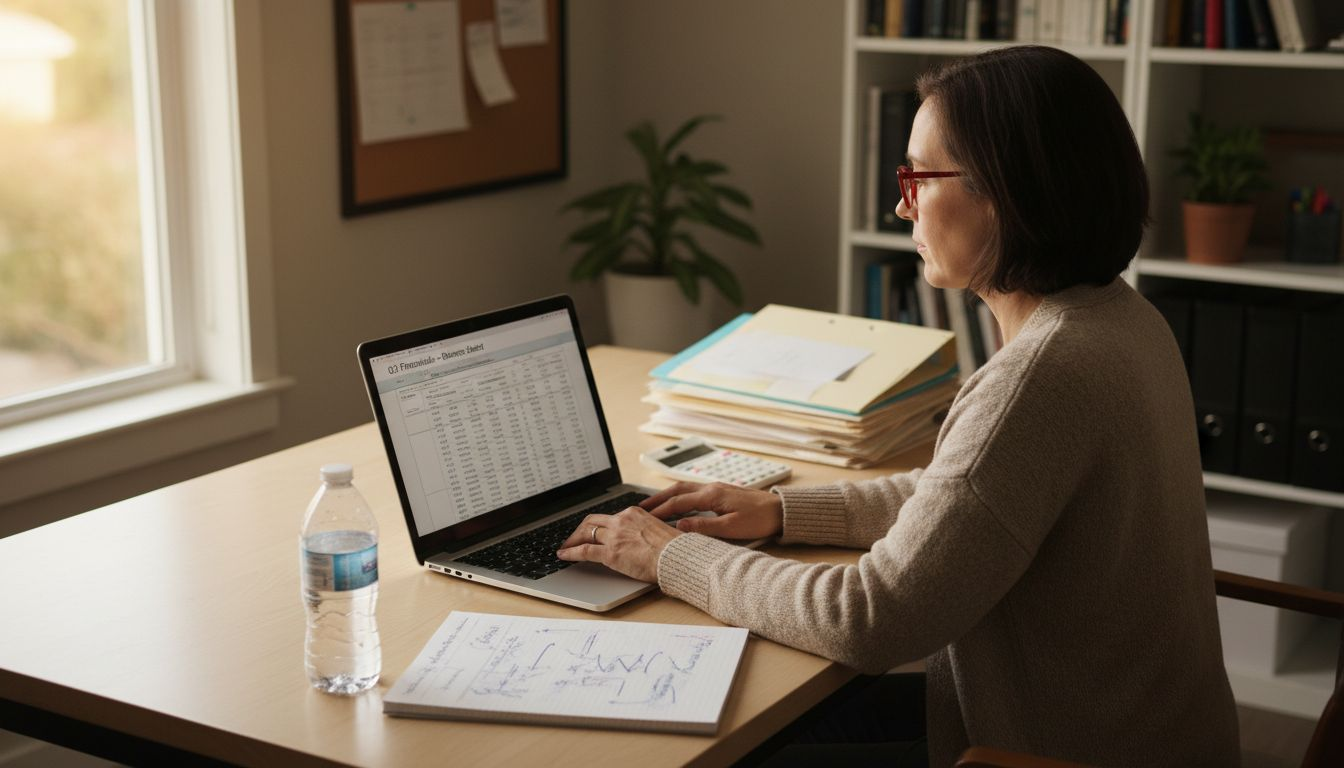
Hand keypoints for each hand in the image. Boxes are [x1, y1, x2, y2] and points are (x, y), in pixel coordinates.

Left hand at [556, 506, 681, 582]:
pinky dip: (570, 552)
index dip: (597, 525)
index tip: (593, 531)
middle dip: (580, 530)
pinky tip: (564, 556)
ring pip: (585, 533)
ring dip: (573, 540)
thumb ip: (644, 532)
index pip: (609, 517)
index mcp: (634, 513)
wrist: (676, 557)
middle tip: (574, 538)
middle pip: (592, 521)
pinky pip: (583, 551)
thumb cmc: (674, 549)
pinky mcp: (610, 552)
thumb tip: (640, 541)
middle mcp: (621, 520)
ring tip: (566, 548)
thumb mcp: (658, 532)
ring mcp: (614, 536)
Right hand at [641, 481, 783, 540]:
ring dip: (667, 495)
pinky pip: (693, 491)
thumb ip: (705, 526)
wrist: (781, 510)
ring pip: (684, 488)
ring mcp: (716, 487)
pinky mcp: (722, 491)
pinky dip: (679, 496)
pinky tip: (677, 503)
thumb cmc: (760, 520)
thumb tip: (680, 526)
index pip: (678, 502)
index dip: (659, 510)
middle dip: (657, 498)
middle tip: (640, 507)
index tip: (644, 518)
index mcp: (712, 495)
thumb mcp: (732, 528)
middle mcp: (711, 487)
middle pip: (677, 490)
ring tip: (653, 504)